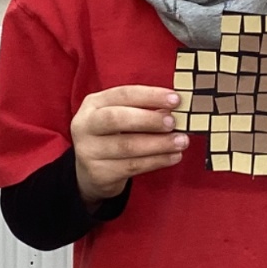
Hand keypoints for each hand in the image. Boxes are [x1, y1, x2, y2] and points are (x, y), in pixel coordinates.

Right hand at [72, 86, 187, 206]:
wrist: (91, 173)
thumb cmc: (112, 137)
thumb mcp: (121, 118)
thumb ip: (144, 111)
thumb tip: (175, 110)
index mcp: (93, 104)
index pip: (123, 94)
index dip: (150, 96)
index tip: (175, 100)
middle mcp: (85, 125)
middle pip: (116, 118)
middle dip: (148, 120)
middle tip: (173, 123)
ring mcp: (89, 150)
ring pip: (127, 146)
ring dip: (159, 144)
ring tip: (181, 142)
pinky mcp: (98, 173)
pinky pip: (132, 166)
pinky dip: (156, 161)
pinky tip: (173, 157)